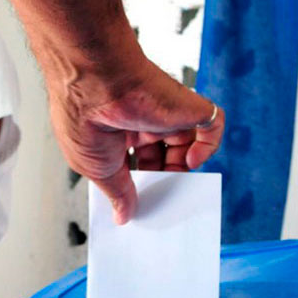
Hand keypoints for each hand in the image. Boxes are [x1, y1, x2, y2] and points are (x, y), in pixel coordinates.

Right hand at [47, 54, 223, 224]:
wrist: (98, 82)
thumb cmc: (84, 118)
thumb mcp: (95, 169)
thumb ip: (116, 192)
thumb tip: (122, 214)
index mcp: (113, 130)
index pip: (132, 160)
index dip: (136, 181)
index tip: (137, 201)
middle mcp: (140, 118)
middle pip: (162, 155)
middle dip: (161, 179)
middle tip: (158, 198)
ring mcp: (165, 111)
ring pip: (187, 145)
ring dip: (184, 169)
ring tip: (174, 186)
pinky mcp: (188, 105)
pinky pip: (213, 125)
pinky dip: (209, 146)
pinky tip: (191, 160)